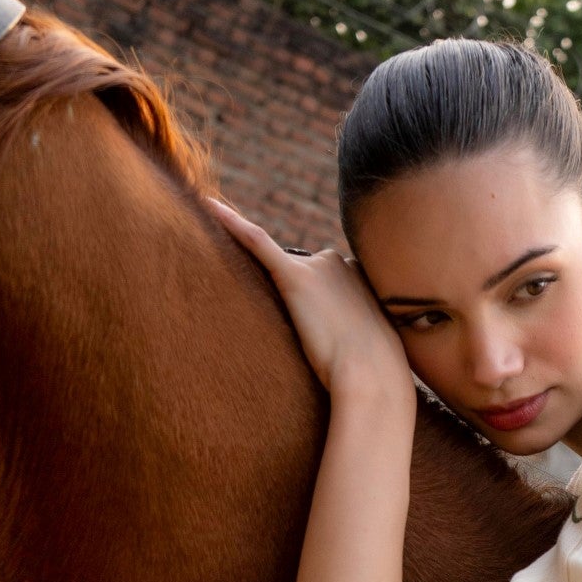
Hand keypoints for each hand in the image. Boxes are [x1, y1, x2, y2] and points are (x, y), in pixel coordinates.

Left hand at [212, 198, 410, 397]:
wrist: (372, 375)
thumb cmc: (374, 371)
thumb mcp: (373, 343)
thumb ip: (355, 328)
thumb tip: (338, 343)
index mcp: (362, 274)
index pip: (326, 281)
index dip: (316, 306)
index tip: (315, 328)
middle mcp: (340, 260)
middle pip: (302, 275)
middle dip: (299, 304)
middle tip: (311, 345)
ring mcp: (317, 266)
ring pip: (281, 272)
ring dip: (281, 296)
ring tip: (297, 332)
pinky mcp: (294, 276)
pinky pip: (256, 241)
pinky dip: (231, 223)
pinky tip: (207, 206)